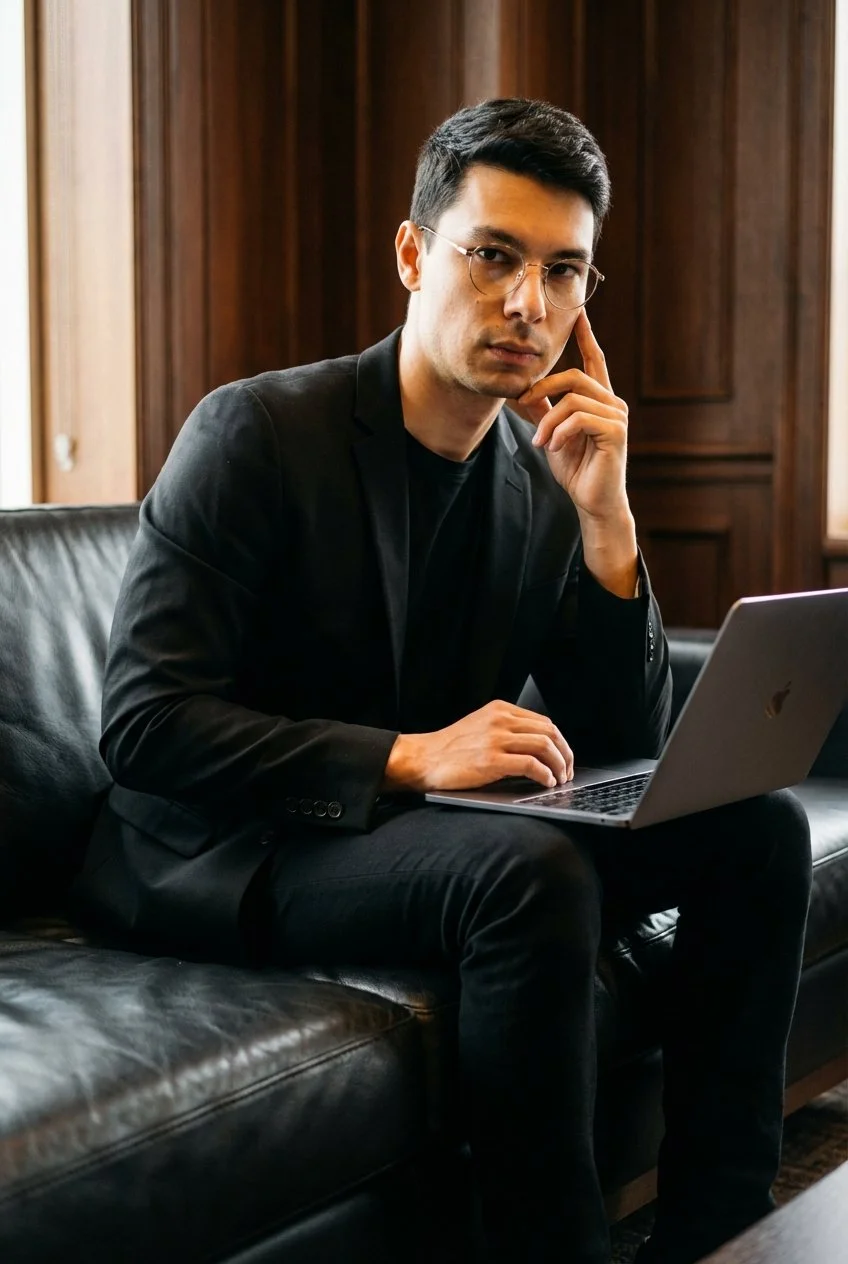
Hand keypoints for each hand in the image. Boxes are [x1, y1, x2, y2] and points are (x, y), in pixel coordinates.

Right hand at [382, 701, 573, 792]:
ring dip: (559, 765)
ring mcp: (496, 739)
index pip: (543, 722)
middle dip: (565, 753)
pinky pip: (531, 765)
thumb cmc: (450, 748)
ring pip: (544, 746)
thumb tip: (538, 748)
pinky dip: (545, 775)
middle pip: (549, 732)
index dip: (559, 741)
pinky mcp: (492, 760)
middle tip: (567, 770)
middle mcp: (500, 720)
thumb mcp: (480, 727)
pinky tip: (546, 782)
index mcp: (500, 710)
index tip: (563, 757)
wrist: (423, 758)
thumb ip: (506, 730)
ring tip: (559, 778)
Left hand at [518, 309, 628, 520]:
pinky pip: (580, 418)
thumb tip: (522, 392)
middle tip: (523, 404)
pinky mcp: (616, 432)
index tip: (579, 313)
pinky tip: (554, 447)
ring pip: (573, 399)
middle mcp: (612, 403)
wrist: (593, 501)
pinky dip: (560, 432)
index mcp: (600, 400)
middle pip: (575, 376)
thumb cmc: (577, 469)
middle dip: (544, 387)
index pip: (595, 360)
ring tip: (540, 442)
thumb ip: (543, 411)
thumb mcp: (553, 434)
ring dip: (548, 421)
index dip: (586, 337)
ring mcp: (617, 417)